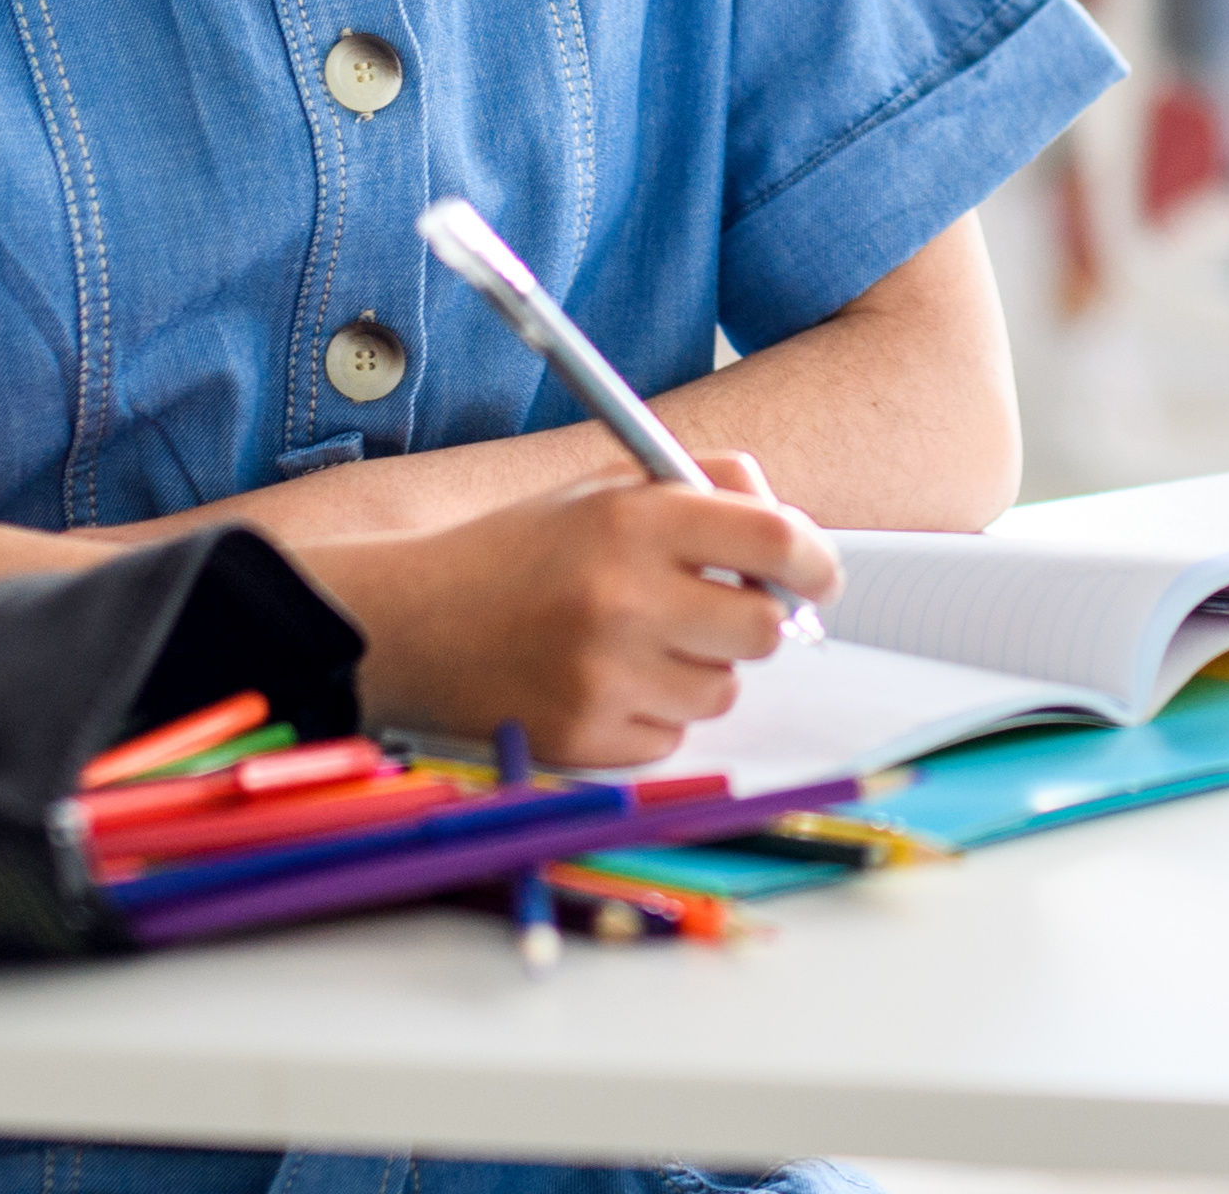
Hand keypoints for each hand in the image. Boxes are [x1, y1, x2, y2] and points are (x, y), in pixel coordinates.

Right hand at [305, 453, 843, 763]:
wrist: (412, 623)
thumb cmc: (525, 552)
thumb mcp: (608, 490)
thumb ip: (708, 494)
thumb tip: (799, 549)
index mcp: (633, 518)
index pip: (776, 541)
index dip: (814, 562)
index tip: (816, 575)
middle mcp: (623, 595)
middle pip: (763, 629)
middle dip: (753, 622)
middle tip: (718, 612)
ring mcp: (604, 674)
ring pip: (722, 690)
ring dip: (699, 671)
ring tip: (634, 643)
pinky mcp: (586, 737)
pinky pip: (672, 735)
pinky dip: (654, 713)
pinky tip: (602, 681)